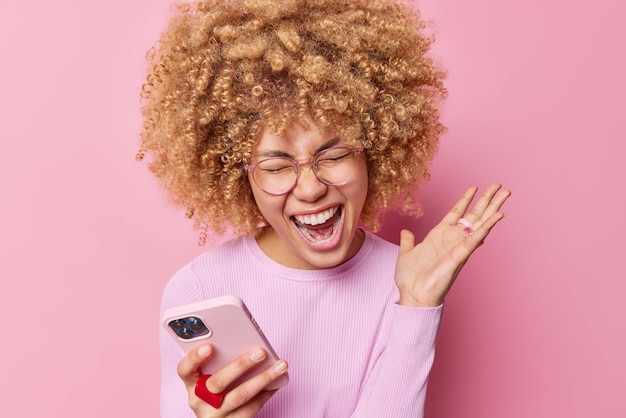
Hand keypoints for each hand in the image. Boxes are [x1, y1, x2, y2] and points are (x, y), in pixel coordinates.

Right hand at [177, 344, 287, 416]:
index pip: (185, 370)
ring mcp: (215, 415)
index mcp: (191, 384)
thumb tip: (245, 343)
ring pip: (240, 395)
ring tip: (281, 365)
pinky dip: (267, 392)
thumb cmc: (216, 389)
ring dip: (264, 378)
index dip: (195, 358)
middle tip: (261, 352)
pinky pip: (252, 407)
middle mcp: (199, 401)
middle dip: (241, 365)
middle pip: (218, 382)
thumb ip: (218, 362)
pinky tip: (278, 382)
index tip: (209, 346)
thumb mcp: (209, 377)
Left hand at [394, 183, 510, 306]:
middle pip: (474, 214)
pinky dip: (487, 226)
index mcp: (439, 235)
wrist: (413, 296)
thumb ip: (408, 241)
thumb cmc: (410, 279)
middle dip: (487, 199)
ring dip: (493, 207)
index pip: (456, 212)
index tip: (474, 186)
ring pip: (480, 222)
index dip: (465, 199)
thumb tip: (406, 231)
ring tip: (506, 193)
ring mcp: (458, 246)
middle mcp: (452, 239)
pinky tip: (499, 215)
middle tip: (500, 186)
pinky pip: (477, 238)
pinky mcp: (461, 255)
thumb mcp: (406, 253)